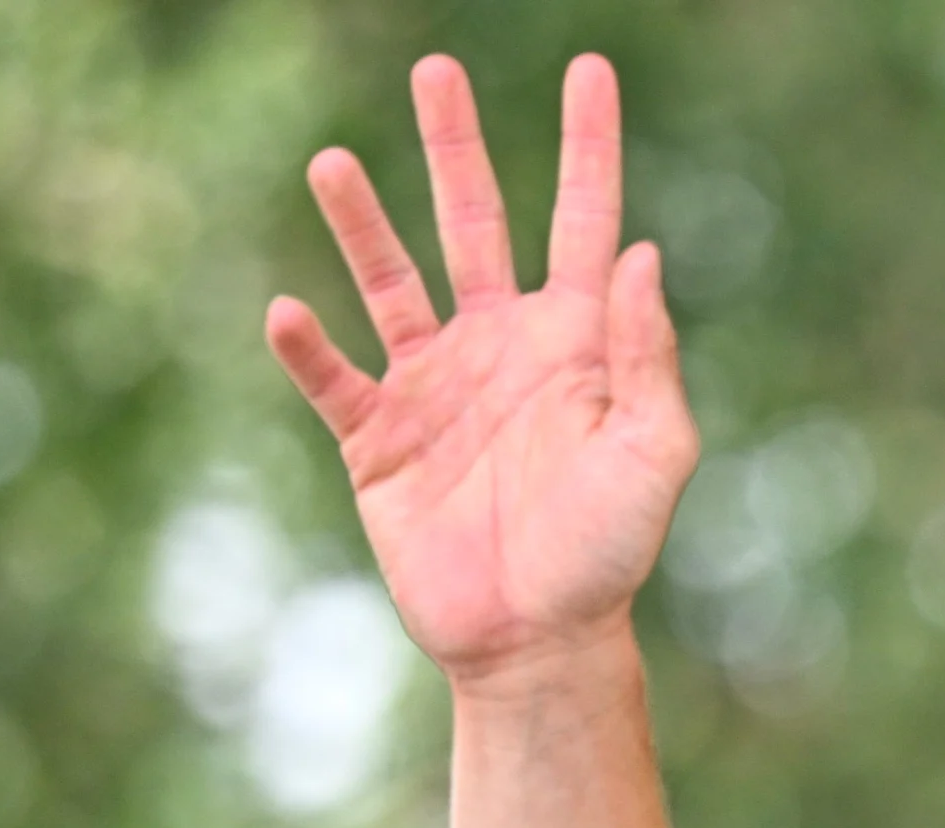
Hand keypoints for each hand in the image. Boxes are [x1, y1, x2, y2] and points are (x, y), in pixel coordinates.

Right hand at [265, 55, 697, 688]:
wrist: (538, 642)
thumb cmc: (608, 554)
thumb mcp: (655, 454)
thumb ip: (647, 355)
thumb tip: (639, 253)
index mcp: (574, 342)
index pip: (583, 220)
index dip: (588, 146)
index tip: (589, 68)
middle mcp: (499, 347)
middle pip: (473, 222)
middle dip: (455, 148)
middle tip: (435, 70)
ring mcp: (433, 388)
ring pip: (390, 281)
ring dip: (361, 223)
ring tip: (333, 160)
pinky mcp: (378, 441)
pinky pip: (334, 379)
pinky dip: (309, 347)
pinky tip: (288, 309)